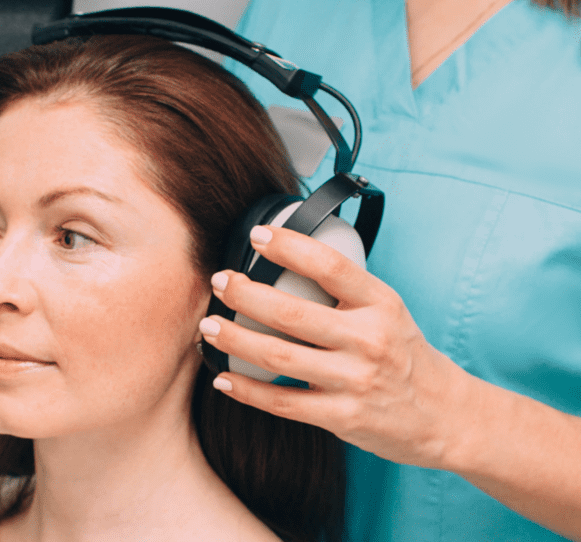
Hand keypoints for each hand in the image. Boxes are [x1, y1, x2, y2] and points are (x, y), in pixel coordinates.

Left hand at [200, 225, 472, 468]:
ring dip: (235, 339)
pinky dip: (247, 390)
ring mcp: (356, 381)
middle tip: (219, 281)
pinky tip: (223, 377)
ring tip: (208, 327)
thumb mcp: (388, 311)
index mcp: (380, 304)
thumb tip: (285, 262)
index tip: (257, 236)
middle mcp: (369, 340)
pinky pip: (283, 403)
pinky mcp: (344, 417)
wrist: (445, 416)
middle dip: (245, 294)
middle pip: (292, 313)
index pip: (331, 266)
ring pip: (279, 357)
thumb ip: (346, 292)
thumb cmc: (405, 355)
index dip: (290, 247)